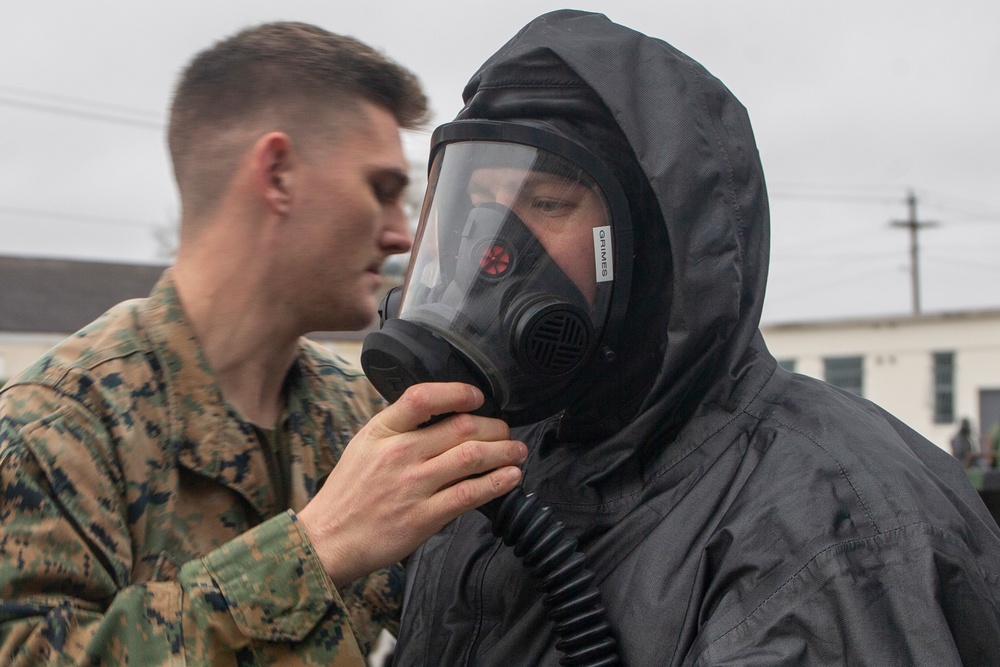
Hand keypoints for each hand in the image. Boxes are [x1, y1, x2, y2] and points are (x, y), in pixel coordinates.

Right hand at [297, 382, 525, 586]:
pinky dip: (496, 483)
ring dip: (504, 451)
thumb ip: (399, 428)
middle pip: (460, 427)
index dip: (457, 392)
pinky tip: (510, 478)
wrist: (328, 539)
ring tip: (517, 451)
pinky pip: (470, 494)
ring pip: (472, 457)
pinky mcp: (424, 517)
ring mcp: (413, 486)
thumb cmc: (349, 493)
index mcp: (382, 431)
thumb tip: (443, 414)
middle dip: (494, 427)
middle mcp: (399, 454)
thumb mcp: (364, 445)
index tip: (477, 397)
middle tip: (506, 431)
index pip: (422, 397)